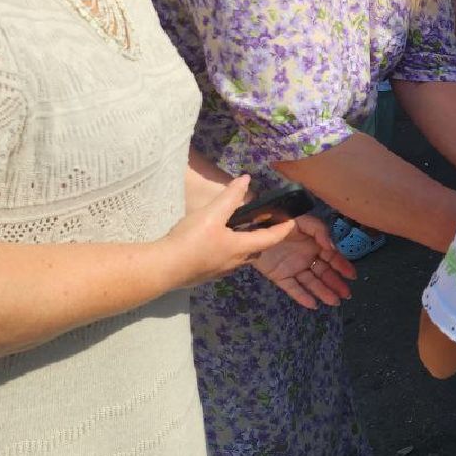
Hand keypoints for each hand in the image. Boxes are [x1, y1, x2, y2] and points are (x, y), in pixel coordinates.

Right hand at [161, 175, 296, 288]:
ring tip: (241, 232)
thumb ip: (230, 196)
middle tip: (265, 224)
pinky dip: (228, 252)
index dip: (283, 229)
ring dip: (245, 246)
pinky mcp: (205, 275)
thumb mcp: (212, 213)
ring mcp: (219, 271)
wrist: (162, 269)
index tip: (292, 222)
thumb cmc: (191, 240)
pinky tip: (216, 245)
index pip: (270, 238)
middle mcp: (234, 263)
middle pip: (256, 251)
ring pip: (240, 258)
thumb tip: (246, 180)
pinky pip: (224, 263)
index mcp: (240, 248)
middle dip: (264, 239)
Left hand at [252, 214, 355, 308]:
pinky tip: (312, 304)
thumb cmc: (279, 219)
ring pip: (311, 282)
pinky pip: (293, 288)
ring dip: (323, 292)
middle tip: (347, 294)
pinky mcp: (280, 276)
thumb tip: (332, 247)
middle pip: (324, 272)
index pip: (332, 256)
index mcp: (314, 243)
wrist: (252, 226)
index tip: (352, 276)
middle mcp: (306, 257)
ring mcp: (294, 267)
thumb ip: (320, 231)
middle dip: (336, 283)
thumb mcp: (302, 220)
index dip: (342, 265)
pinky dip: (302, 297)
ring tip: (334, 302)